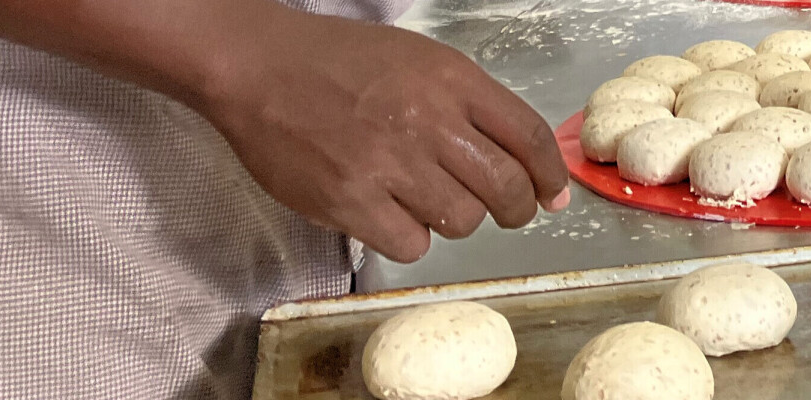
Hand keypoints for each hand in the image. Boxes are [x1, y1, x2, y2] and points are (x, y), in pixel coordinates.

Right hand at [194, 11, 569, 261]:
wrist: (257, 66)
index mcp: (453, 80)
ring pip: (463, 221)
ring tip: (426, 198)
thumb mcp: (422, 61)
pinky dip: (408, 237)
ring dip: (455, 219)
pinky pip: (412, 244)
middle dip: (514, 209)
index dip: (549, 175)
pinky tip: (389, 212)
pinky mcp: (351, 200)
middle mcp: (428, 121)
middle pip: (505, 188)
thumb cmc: (341, 63)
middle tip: (503, 211)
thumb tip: (530, 167)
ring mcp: (390, 163)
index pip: (528, 138)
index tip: (553, 195)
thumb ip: (475, 107)